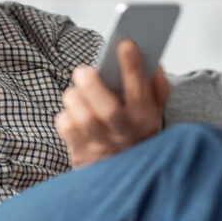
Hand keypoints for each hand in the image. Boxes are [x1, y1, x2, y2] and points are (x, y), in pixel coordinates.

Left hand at [55, 39, 171, 167]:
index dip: (134, 67)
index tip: (126, 44)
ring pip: (83, 119)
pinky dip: (65, 114)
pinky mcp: (81, 155)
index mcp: (146, 119)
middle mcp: (125, 135)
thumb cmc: (136, 131)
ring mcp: (102, 148)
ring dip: (75, 98)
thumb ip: (157, 87)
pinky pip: (66, 128)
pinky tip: (72, 111)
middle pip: (108, 111)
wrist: (123, 176)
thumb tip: (154, 62)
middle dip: (93, 86)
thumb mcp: (154, 112)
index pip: (141, 91)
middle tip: (83, 71)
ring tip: (76, 89)